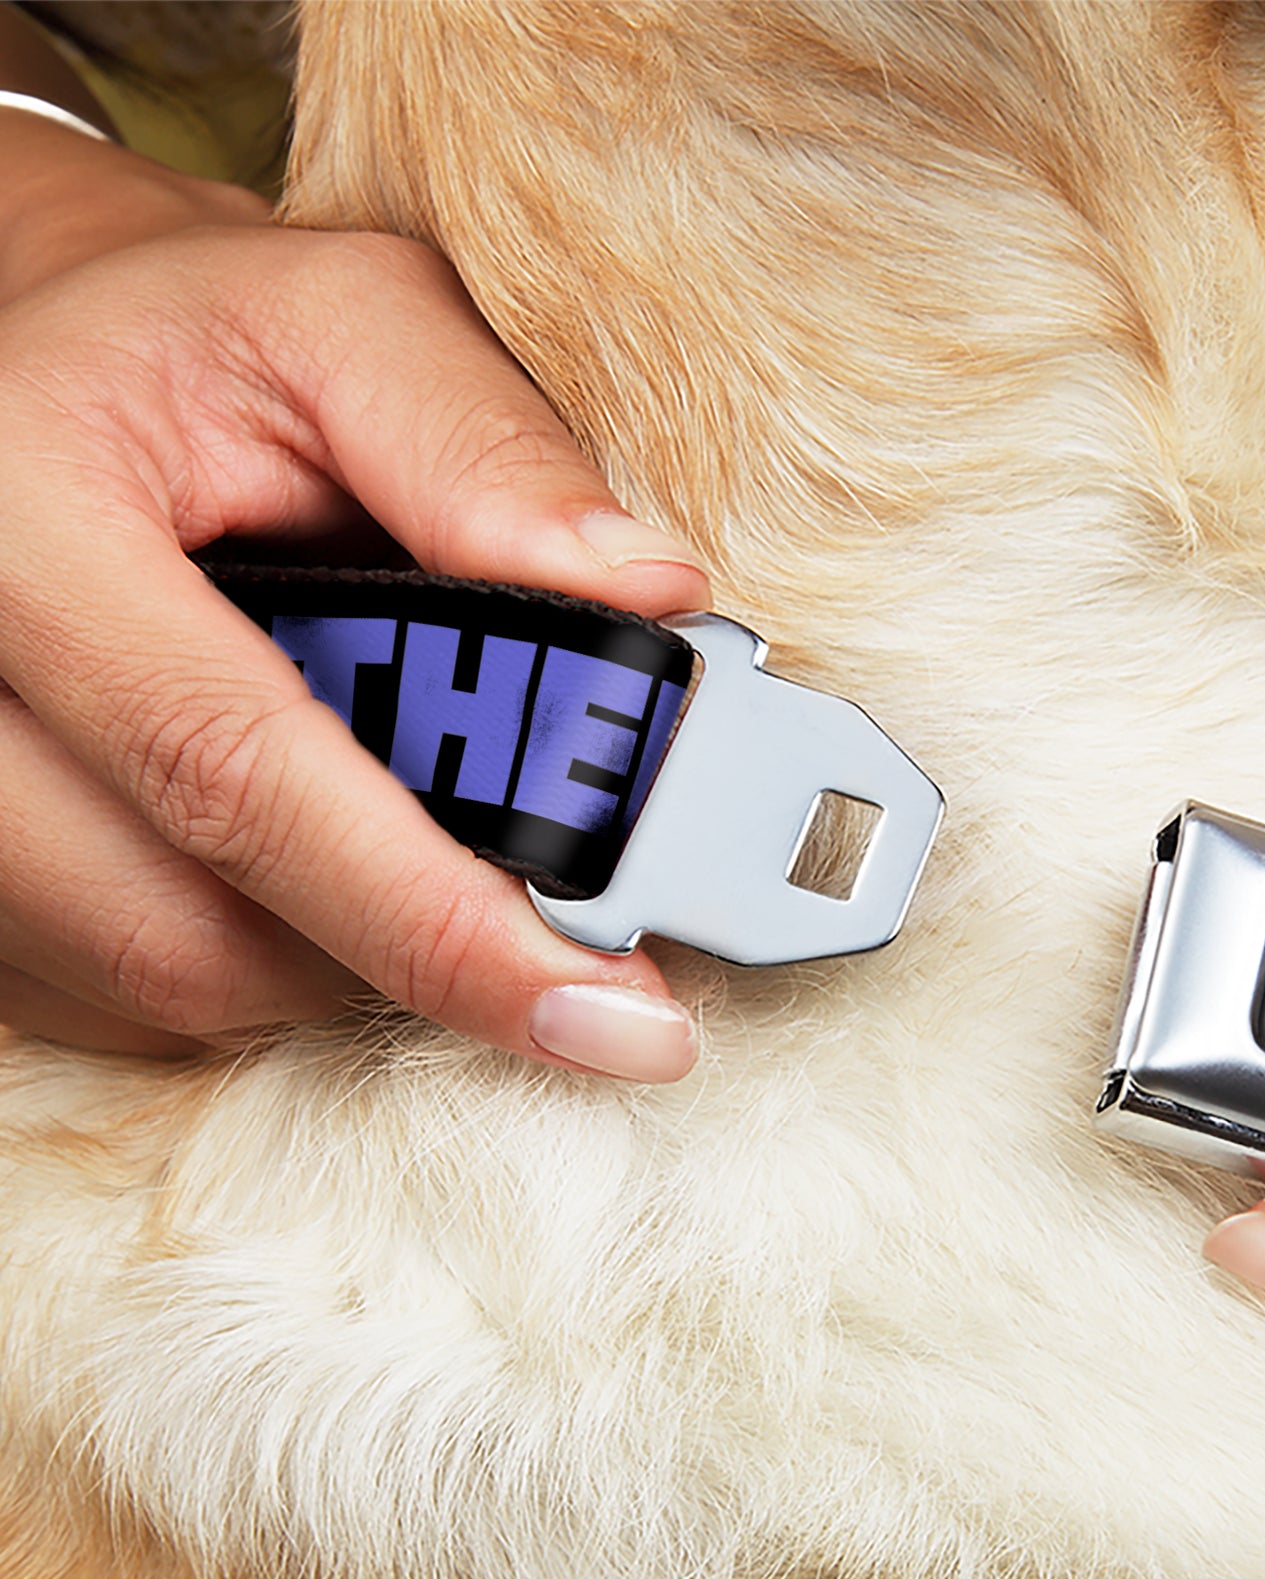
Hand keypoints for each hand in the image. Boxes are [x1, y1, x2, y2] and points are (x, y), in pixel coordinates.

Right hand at [0, 114, 709, 1075]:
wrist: (39, 362)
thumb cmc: (197, 342)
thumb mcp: (345, 324)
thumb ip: (487, 449)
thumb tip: (648, 599)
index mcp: (19, 518)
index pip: (236, 773)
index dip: (438, 919)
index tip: (612, 1014)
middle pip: (192, 929)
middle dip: (413, 949)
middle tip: (564, 933)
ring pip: (166, 980)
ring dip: (342, 950)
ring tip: (426, 838)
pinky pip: (122, 992)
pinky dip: (264, 953)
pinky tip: (318, 855)